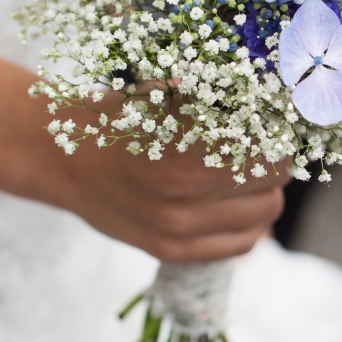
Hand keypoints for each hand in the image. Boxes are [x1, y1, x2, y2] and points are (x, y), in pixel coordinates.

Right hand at [0, 7, 289, 262]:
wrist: (62, 158)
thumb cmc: (120, 115)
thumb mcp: (166, 90)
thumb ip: (218, 95)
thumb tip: (276, 92)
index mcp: (188, 149)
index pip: (273, 147)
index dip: (279, 129)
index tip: (273, 118)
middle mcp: (186, 196)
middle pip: (275, 179)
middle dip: (274, 156)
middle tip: (260, 141)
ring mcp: (179, 230)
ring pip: (265, 214)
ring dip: (264, 190)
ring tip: (244, 170)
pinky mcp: (173, 251)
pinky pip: (243, 245)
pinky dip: (249, 223)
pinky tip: (234, 201)